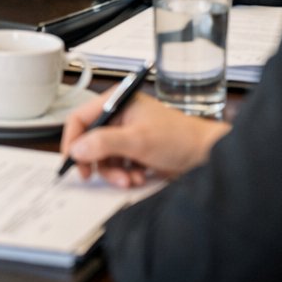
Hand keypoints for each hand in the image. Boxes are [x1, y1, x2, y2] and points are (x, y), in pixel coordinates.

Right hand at [59, 91, 229, 186]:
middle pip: (90, 141)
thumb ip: (104, 143)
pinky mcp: (135, 149)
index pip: (81, 118)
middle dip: (98, 162)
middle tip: (96, 177)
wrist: (208, 155)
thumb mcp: (137, 140)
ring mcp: (127, 133)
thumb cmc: (179, 138)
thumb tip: (76, 149)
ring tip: (129, 179)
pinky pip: (117, 164)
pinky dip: (124, 174)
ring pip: (103, 156)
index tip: (73, 160)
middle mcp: (119, 115)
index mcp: (117, 101)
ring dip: (113, 172)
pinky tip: (138, 177)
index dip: (73, 140)